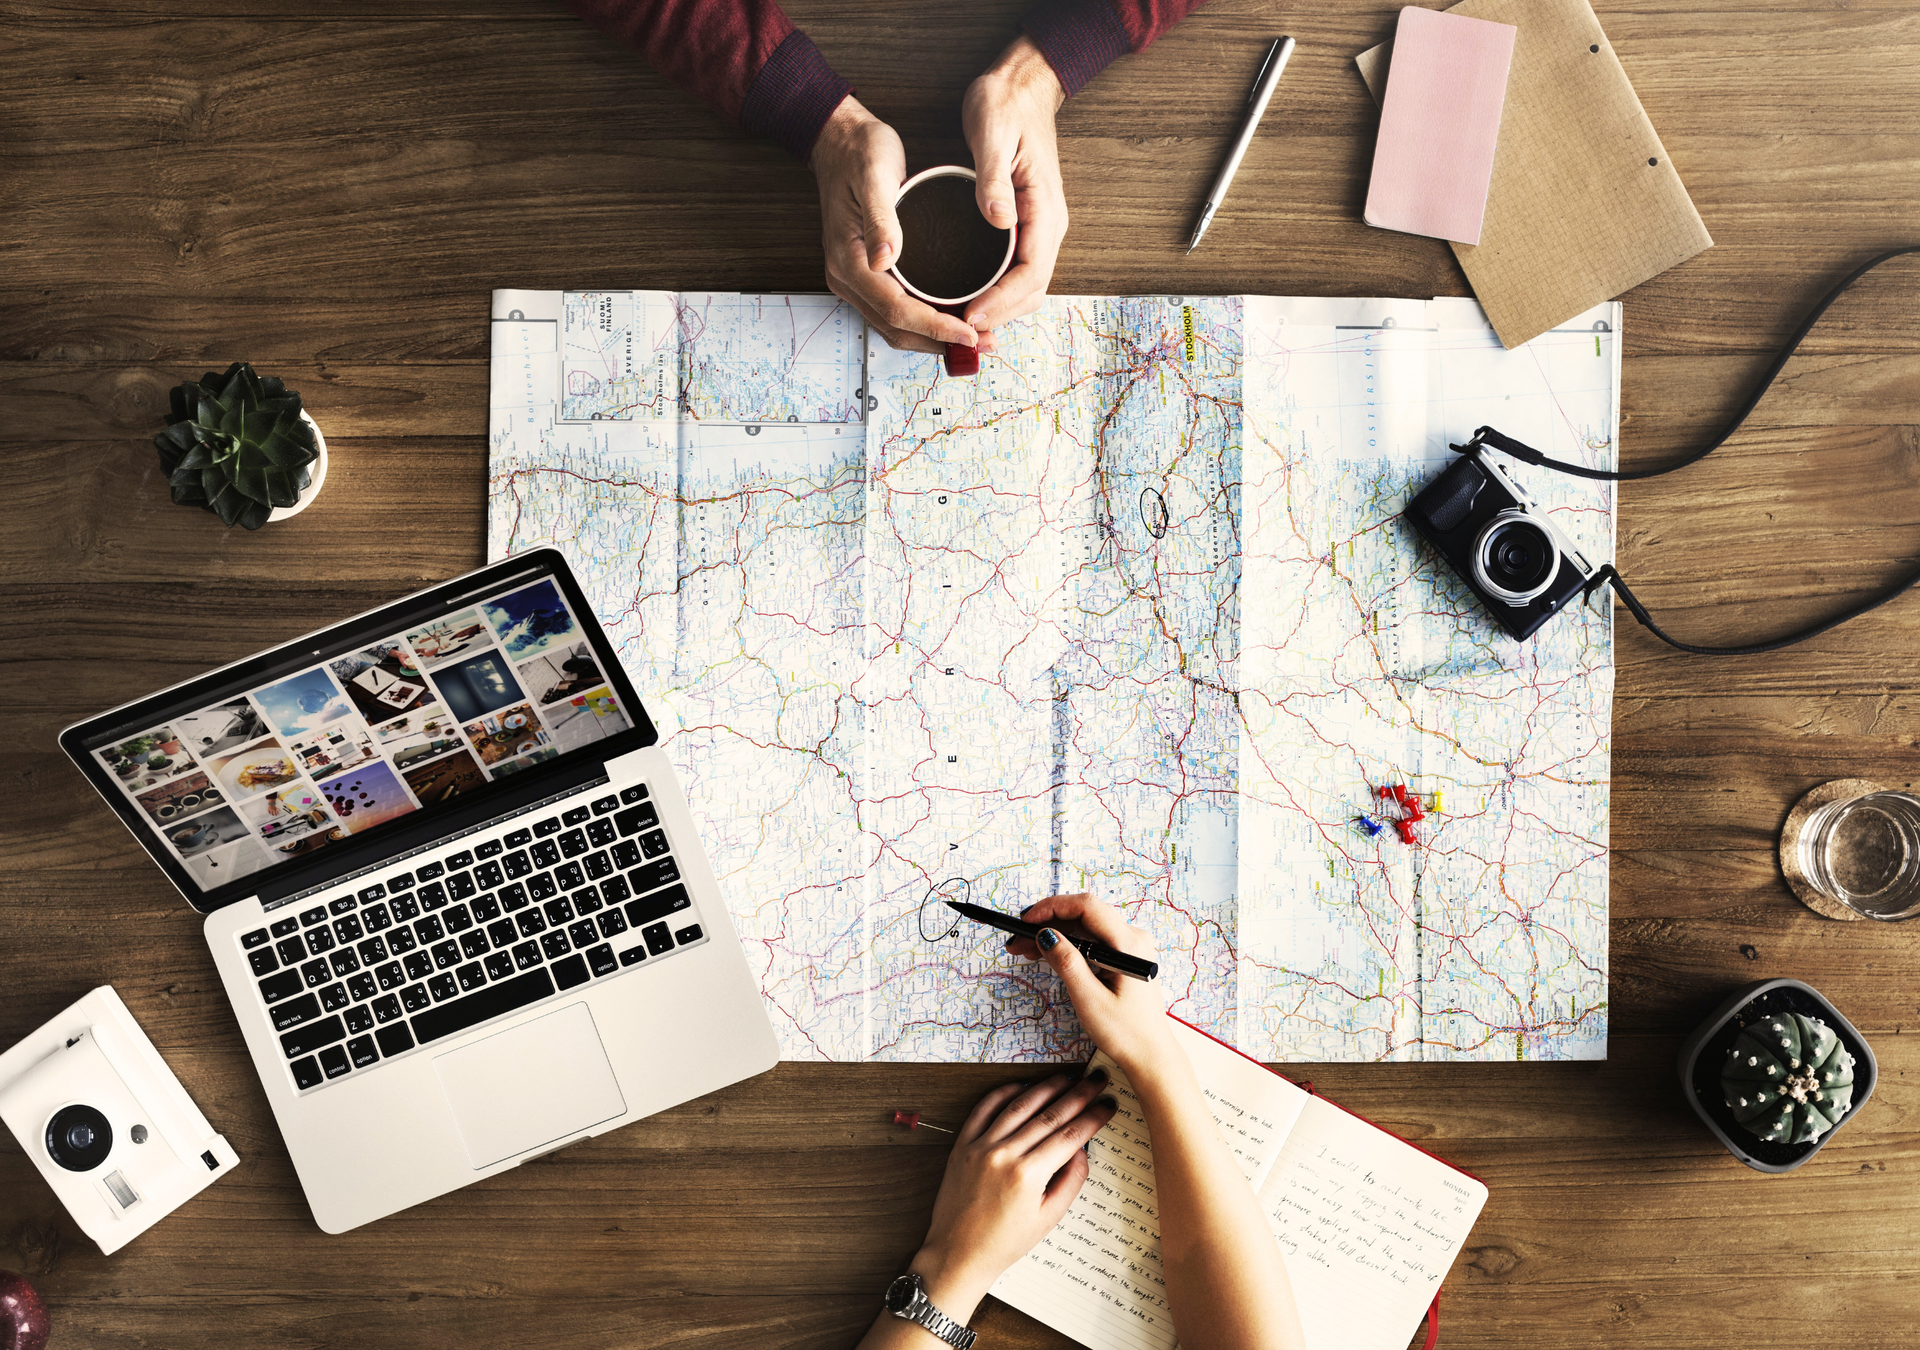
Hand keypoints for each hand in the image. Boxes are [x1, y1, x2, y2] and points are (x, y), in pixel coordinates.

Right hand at [812, 95, 980, 356]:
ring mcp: (855, 280)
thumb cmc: (859, 153)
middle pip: (896, 328)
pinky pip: (895, 311)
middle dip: (940, 341)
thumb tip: (885, 259)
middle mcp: (848, 278)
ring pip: (896, 327)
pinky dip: (925, 323)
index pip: (896, 309)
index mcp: (849, 261)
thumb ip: (881, 219)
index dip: (935, 327)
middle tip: (985, 342)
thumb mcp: (874, 176)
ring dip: (935, 338)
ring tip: (976, 338)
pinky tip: (953, 318)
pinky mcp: (867, 274)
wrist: (839, 141)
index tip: (970, 333)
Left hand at [909, 1072, 1118, 1320]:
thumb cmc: (1004, 1243)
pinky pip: (984, 1109)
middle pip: (1050, 1115)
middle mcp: (1004, 1155)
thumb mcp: (1048, 1218)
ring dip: (1046, 1087)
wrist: (958, 1253)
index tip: (1108, 1104)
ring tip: (1067, 1078)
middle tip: (1096, 1080)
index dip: (1093, 1117)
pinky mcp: (963, 1144)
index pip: (1070, 1135)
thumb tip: (1082, 1149)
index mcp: (1028, 1176)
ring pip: (1020, 1105)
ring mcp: (981, 1146)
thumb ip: (1070, 1181)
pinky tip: (1023, 1086)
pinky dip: (1004, 1093)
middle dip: (1078, 1095)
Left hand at [959, 36, 1067, 333]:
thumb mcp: (993, 134)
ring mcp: (1038, 228)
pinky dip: (996, 293)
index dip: (1002, 302)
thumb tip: (998, 220)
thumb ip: (994, 179)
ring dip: (998, 310)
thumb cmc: (1006, 104)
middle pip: (1031, 291)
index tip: (971, 316)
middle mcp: (1048, 225)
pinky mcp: (1024, 225)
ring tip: (961, 324)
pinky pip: (1015, 271)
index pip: (1031, 274)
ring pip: (1025, 287)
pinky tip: (969, 298)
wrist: (1022, 85)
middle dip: (999, 316)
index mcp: (1045, 210)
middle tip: (959, 331)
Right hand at [1007, 892, 1177, 1078]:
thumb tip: (1045, 934)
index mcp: (1129, 945)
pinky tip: (1047, 954)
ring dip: (1055, 934)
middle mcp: (1133, 939)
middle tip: (1017, 940)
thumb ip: (1067, 963)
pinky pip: (1093, 941)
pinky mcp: (1124, 957)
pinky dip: (1068, 944)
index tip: (1025, 920)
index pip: (1086, 907)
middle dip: (1047, 922)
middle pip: (1084, 915)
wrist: (1150, 1054)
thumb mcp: (1089, 999)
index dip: (1052, 907)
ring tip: (1025, 949)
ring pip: (1085, 928)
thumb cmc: (1125, 1033)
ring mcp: (1130, 947)